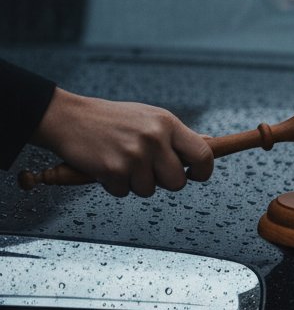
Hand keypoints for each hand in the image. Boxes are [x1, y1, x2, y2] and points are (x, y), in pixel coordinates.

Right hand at [31, 89, 214, 196]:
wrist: (67, 117)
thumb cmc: (111, 119)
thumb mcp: (149, 117)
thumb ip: (177, 135)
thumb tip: (210, 143)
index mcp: (167, 123)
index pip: (203, 155)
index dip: (203, 172)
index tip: (195, 175)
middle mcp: (154, 138)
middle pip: (177, 182)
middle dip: (164, 182)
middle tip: (147, 170)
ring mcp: (135, 155)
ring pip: (150, 190)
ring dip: (135, 183)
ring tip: (122, 162)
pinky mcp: (114, 170)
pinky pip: (125, 192)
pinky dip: (115, 185)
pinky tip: (106, 165)